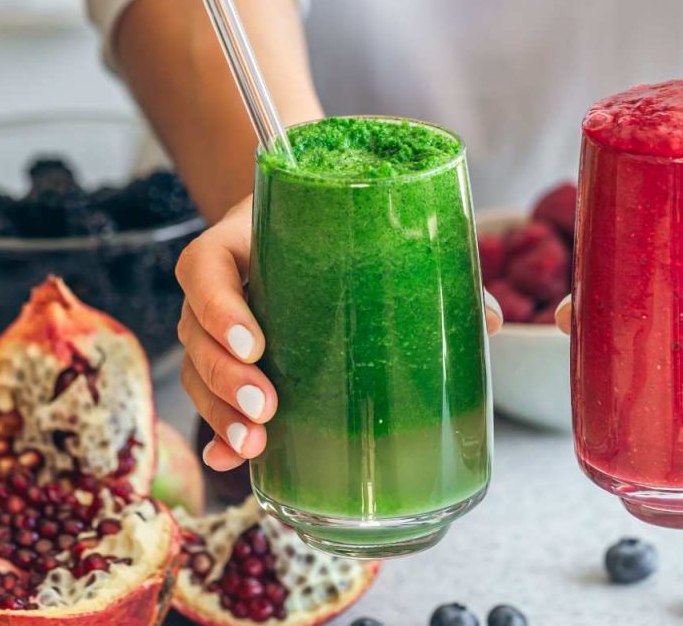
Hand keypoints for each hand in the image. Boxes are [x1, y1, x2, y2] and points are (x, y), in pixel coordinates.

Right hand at [175, 195, 504, 470]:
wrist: (299, 223)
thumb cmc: (334, 226)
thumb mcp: (362, 230)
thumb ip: (421, 263)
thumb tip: (489, 318)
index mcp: (238, 242)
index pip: (203, 267)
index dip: (219, 307)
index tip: (256, 342)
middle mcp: (218, 286)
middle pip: (193, 331)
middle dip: (224, 376)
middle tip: (268, 404)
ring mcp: (215, 327)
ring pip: (196, 371)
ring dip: (220, 413)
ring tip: (257, 442)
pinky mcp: (226, 363)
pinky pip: (208, 400)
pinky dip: (219, 434)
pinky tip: (234, 459)